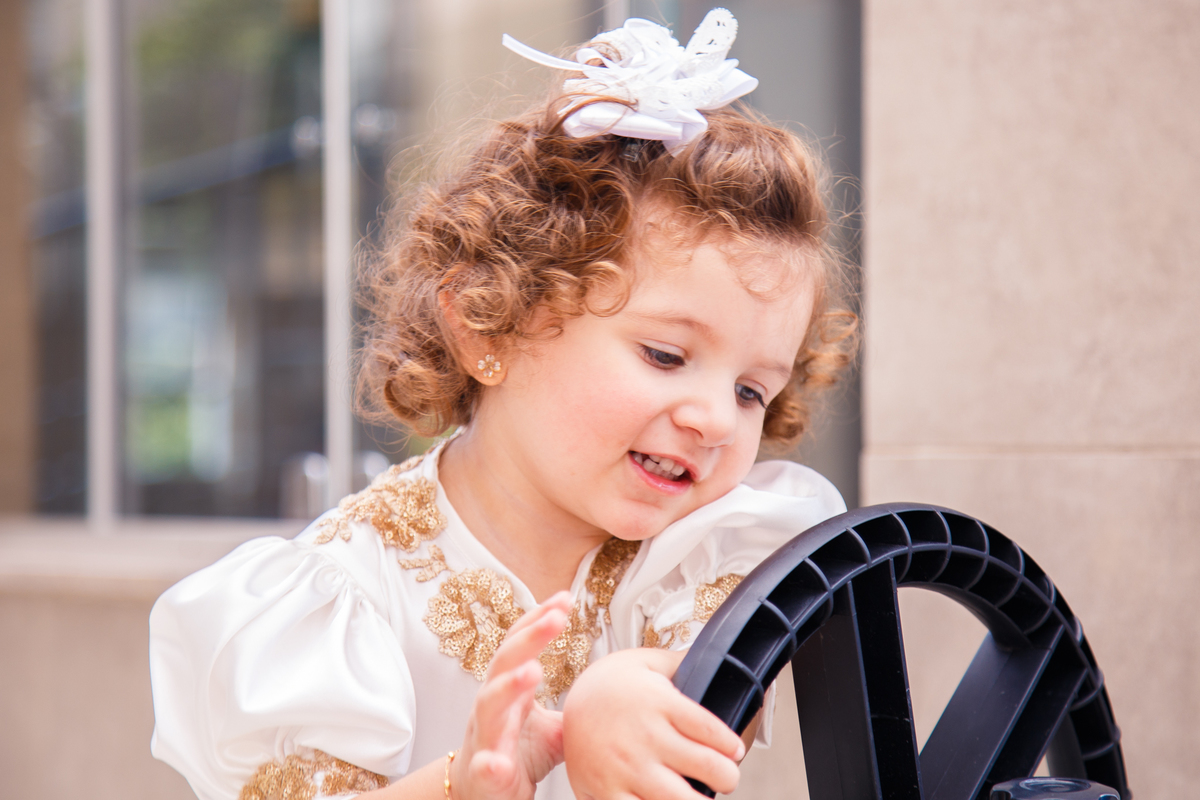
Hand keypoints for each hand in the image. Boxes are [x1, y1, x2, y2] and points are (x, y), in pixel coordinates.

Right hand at [452, 591, 571, 799]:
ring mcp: (485, 737)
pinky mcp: (484, 775)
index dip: (538, 619)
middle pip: (506, 662)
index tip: (565, 598)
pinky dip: (489, 763)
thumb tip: (619, 686)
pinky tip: (498, 762)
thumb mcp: (552, 724)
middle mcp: (493, 705)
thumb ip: (576, 704)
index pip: (520, 644)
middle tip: (555, 618)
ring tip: (533, 672)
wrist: (481, 793)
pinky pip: (484, 766)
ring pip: (489, 705)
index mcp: (510, 689)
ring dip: (509, 686)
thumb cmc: (516, 753)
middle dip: (529, 638)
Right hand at [562, 648, 744, 799]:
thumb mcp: (646, 662)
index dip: (731, 746)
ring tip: (701, 795)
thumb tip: (719, 656)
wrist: (568, 701)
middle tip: (726, 776)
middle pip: (706, 767)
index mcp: (659, 701)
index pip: (711, 729)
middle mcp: (645, 735)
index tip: (735, 751)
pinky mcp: (606, 791)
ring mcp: (626, 767)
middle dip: (727, 777)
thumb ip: (683, 663)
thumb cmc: (610, 683)